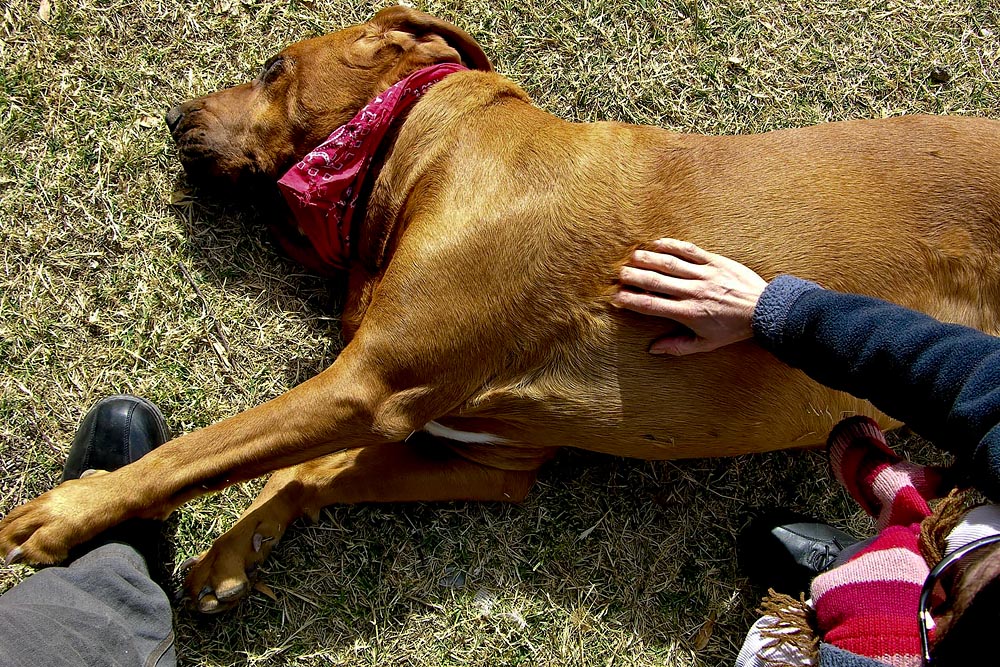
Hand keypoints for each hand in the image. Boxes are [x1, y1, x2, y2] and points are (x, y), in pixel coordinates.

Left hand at [0, 473, 134, 564]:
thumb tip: (81, 490)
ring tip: (17, 561)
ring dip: (15, 552)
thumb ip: (75, 493)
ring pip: (17, 536)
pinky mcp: (60, 529)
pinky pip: (36, 548)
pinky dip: (35, 557)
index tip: (8, 541)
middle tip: (7, 556)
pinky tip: (41, 562)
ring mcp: (51, 516)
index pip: (19, 513)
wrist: (126, 491)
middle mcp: (46, 504)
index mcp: (51, 496)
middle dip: (5, 542)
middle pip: (12, 525)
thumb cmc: (113, 490)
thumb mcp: (87, 485)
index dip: (9, 529)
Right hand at [613, 238, 767, 354]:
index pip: (651, 305)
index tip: (616, 298)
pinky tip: (657, 243)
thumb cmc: (733, 329)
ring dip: (647, 258)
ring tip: (631, 257)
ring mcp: (704, 275)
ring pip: (669, 263)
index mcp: (688, 313)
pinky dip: (672, 245)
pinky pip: (689, 250)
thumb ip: (677, 347)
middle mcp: (693, 292)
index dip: (630, 300)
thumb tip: (652, 350)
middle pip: (655, 281)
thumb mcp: (706, 344)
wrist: (765, 310)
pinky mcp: (715, 261)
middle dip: (632, 277)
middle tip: (618, 274)